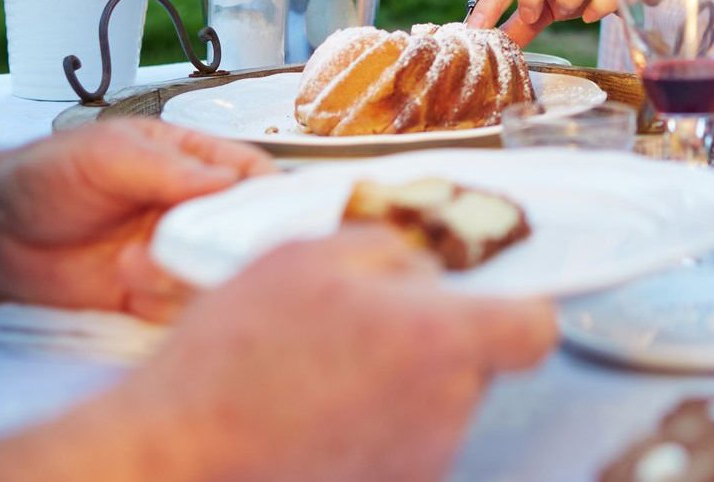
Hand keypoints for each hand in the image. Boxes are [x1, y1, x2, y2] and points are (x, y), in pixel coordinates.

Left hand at [0, 119, 271, 320]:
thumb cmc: (48, 175)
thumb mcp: (109, 154)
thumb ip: (168, 168)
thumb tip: (228, 180)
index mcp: (191, 163)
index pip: (252, 175)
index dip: (268, 195)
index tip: (268, 213)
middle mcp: (191, 209)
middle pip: (245, 232)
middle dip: (225, 243)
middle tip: (191, 245)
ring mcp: (174, 253)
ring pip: (217, 273)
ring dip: (184, 273)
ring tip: (135, 263)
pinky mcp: (152, 294)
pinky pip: (183, 308)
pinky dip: (164, 302)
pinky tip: (128, 285)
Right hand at [106, 229, 556, 481]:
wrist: (178, 455)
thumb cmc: (233, 361)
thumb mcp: (307, 258)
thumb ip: (389, 253)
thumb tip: (426, 268)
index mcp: (440, 342)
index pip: (535, 330)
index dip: (515, 309)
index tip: (484, 300)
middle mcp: (445, 412)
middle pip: (476, 366)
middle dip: (432, 342)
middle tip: (362, 329)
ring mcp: (419, 463)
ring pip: (434, 407)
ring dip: (396, 386)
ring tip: (320, 373)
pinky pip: (399, 446)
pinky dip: (368, 429)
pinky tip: (312, 414)